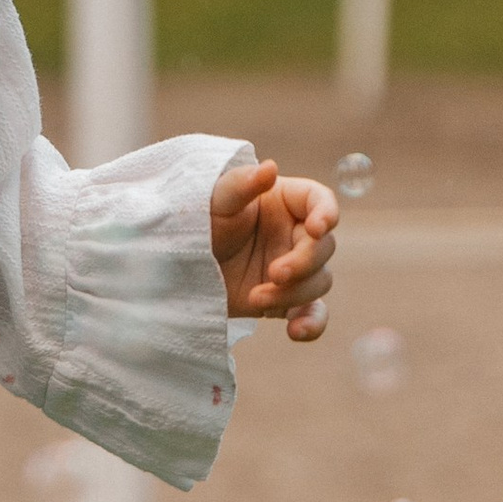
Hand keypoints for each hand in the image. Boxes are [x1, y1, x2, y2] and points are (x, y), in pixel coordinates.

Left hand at [212, 158, 338, 341]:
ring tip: (257, 297)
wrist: (175, 265)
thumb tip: (270, 168)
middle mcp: (296, 234)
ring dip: (295, 293)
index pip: (320, 201)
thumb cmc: (197, 221)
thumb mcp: (214, 199)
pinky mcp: (285, 301)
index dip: (327, 213)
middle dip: (304, 263)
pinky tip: (296, 333)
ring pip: (320, 281)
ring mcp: (294, 269)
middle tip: (274, 273)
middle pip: (324, 247)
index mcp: (287, 202)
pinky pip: (312, 314)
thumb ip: (242, 185)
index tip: (317, 227)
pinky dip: (311, 325)